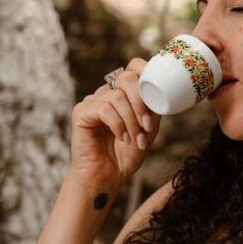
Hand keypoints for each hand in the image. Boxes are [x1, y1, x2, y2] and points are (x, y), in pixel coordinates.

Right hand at [68, 58, 161, 187]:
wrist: (107, 177)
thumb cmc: (127, 154)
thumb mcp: (148, 128)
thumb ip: (153, 108)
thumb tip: (161, 92)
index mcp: (124, 92)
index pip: (135, 66)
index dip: (147, 74)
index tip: (158, 97)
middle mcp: (107, 92)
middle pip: (127, 77)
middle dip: (141, 103)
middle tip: (146, 126)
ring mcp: (93, 100)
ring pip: (117, 96)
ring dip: (131, 120)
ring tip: (134, 139)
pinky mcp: (81, 112)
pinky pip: (104, 108)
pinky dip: (117, 124)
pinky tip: (121, 138)